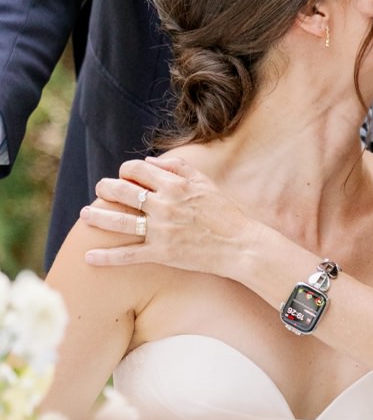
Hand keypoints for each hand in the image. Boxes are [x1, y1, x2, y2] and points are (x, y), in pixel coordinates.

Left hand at [80, 153, 275, 277]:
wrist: (240, 245)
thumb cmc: (225, 214)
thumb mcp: (206, 183)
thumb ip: (180, 168)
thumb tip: (150, 162)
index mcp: (175, 185)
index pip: (136, 170)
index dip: (125, 170)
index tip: (124, 176)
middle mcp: (164, 205)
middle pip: (121, 191)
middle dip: (105, 188)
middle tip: (99, 190)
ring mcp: (161, 230)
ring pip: (118, 221)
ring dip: (96, 217)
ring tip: (85, 215)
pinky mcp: (161, 253)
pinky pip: (127, 255)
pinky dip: (106, 257)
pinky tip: (89, 257)